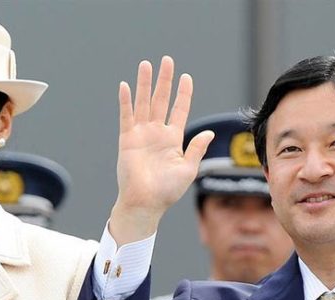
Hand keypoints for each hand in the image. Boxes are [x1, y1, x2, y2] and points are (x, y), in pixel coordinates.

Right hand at [110, 56, 213, 244]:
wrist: (145, 203)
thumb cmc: (167, 191)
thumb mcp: (188, 169)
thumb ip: (196, 149)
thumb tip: (209, 133)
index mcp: (173, 139)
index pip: (179, 110)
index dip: (183, 94)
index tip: (186, 77)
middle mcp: (157, 133)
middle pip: (161, 100)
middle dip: (164, 80)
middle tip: (166, 60)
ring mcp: (141, 135)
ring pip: (144, 103)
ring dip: (145, 84)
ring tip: (146, 65)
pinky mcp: (127, 140)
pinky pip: (126, 116)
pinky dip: (126, 101)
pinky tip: (126, 86)